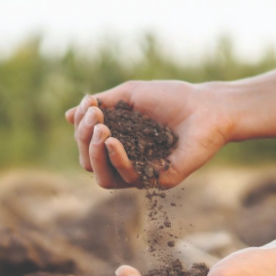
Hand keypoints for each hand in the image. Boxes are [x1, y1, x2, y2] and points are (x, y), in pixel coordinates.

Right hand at [64, 80, 231, 188]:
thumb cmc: (172, 98)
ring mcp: (142, 172)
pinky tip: (113, 141)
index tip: (90, 104)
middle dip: (84, 140)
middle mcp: (128, 160)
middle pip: (89, 163)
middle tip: (95, 118)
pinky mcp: (158, 180)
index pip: (87, 145)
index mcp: (119, 142)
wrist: (207, 107)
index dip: (81, 127)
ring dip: (94, 154)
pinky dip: (116, 160)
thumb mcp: (129, 95)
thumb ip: (101, 105)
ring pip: (103, 178)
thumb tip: (68, 116)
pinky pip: (128, 178)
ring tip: (101, 130)